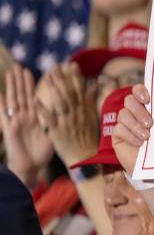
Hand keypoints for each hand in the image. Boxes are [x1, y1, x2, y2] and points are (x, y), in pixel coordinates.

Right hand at [1, 66, 53, 186]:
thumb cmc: (41, 152)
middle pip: (23, 95)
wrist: (32, 167)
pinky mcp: (10, 129)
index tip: (36, 73)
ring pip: (14, 100)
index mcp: (36, 117)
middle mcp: (25, 117)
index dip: (36, 86)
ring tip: (11, 73)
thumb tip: (67, 110)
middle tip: (21, 67)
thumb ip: (55, 121)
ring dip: (12, 87)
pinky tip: (0, 94)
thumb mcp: (52, 134)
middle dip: (22, 81)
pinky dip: (1, 105)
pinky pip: (4, 115)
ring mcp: (16, 121)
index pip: (35, 97)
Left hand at [38, 63, 98, 166]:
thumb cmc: (88, 138)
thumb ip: (91, 101)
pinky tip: (36, 100)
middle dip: (62, 79)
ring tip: (46, 77)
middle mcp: (77, 114)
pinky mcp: (58, 132)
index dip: (75, 77)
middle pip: (69, 93)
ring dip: (54, 89)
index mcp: (84, 110)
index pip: (79, 90)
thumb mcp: (93, 118)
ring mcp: (67, 122)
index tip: (71, 64)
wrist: (85, 157)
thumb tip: (93, 86)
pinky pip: (49, 119)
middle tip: (54, 67)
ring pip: (60, 102)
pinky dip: (43, 109)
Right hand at [111, 84, 151, 172]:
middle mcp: (135, 112)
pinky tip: (139, 143)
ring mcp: (125, 123)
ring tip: (147, 136)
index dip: (140, 91)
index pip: (139, 90)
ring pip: (123, 114)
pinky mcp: (118, 135)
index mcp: (148, 106)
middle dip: (139, 111)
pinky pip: (118, 129)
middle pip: (129, 101)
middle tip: (150, 123)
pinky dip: (129, 135)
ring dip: (135, 124)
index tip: (147, 99)